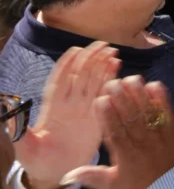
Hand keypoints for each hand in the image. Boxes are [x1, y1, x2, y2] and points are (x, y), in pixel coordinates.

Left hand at [16, 42, 120, 188]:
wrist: (58, 172)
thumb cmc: (39, 160)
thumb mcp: (26, 148)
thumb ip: (19, 131)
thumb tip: (7, 110)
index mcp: (52, 107)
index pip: (60, 80)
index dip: (67, 64)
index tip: (76, 49)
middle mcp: (69, 104)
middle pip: (80, 75)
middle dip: (91, 58)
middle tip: (103, 45)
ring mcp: (84, 108)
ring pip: (94, 81)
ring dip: (103, 65)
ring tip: (113, 51)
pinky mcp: (98, 116)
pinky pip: (105, 94)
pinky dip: (111, 79)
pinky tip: (118, 67)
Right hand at [61, 78, 173, 188]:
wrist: (171, 186)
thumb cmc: (139, 184)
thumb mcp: (113, 184)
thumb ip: (92, 176)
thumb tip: (67, 176)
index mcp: (126, 155)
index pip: (115, 133)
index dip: (107, 116)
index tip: (99, 100)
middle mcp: (143, 143)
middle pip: (131, 118)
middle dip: (121, 99)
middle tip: (112, 83)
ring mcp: (159, 135)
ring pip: (148, 112)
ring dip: (140, 94)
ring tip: (130, 78)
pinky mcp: (173, 130)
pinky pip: (168, 112)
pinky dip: (162, 98)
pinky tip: (154, 85)